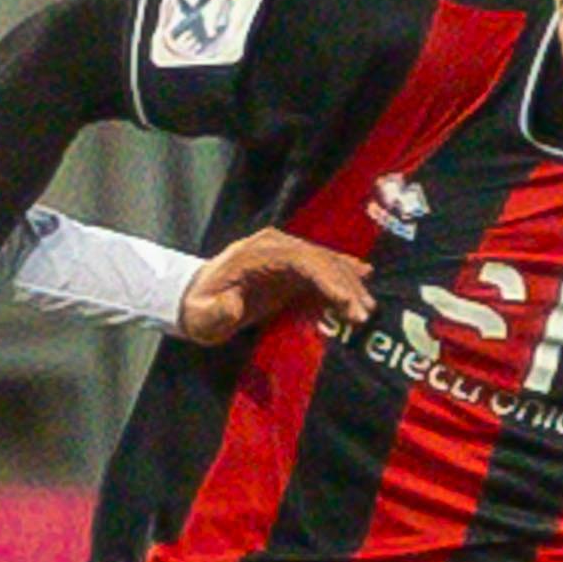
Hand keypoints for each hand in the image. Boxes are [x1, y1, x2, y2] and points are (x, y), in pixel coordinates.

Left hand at [176, 229, 373, 344]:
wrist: (194, 299)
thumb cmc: (199, 308)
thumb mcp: (201, 315)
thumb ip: (216, 312)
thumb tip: (233, 306)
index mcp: (258, 252)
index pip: (302, 260)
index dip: (328, 279)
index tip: (346, 303)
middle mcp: (276, 246)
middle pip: (320, 260)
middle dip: (346, 286)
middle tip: (364, 314)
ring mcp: (285, 255)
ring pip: (326, 263)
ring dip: (349, 283)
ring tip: (368, 309)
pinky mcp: (290, 268)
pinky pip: (322, 269)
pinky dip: (343, 274)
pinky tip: (365, 276)